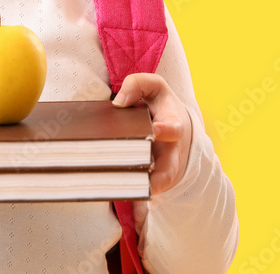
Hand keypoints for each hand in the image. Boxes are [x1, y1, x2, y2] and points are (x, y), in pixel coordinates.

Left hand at [112, 73, 193, 194]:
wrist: (174, 128)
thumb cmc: (160, 106)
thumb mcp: (154, 88)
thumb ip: (138, 85)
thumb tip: (119, 102)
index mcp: (173, 125)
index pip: (173, 128)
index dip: (166, 130)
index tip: (156, 129)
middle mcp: (171, 153)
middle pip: (167, 172)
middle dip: (153, 175)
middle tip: (133, 174)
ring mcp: (163, 171)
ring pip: (154, 188)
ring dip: (136, 189)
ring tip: (114, 186)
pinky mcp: (153, 183)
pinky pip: (142, 193)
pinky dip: (128, 194)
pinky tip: (105, 189)